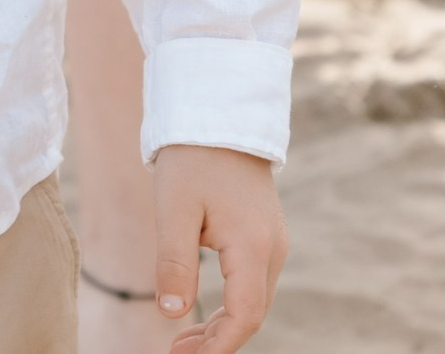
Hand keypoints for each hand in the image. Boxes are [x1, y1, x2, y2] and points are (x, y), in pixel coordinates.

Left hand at [152, 146, 286, 351]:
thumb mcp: (174, 209)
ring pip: (253, 300)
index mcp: (253, 246)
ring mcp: (272, 240)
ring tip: (183, 341)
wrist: (219, 114)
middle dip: (217, 341)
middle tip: (175, 353)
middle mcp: (272, 248)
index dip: (219, 346)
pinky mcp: (263, 233)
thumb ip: (174, 263)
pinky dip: (230, 303)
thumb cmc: (193, 159)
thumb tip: (172, 313)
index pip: (245, 315)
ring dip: (222, 325)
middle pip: (252, 313)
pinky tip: (201, 312)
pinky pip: (252, 282)